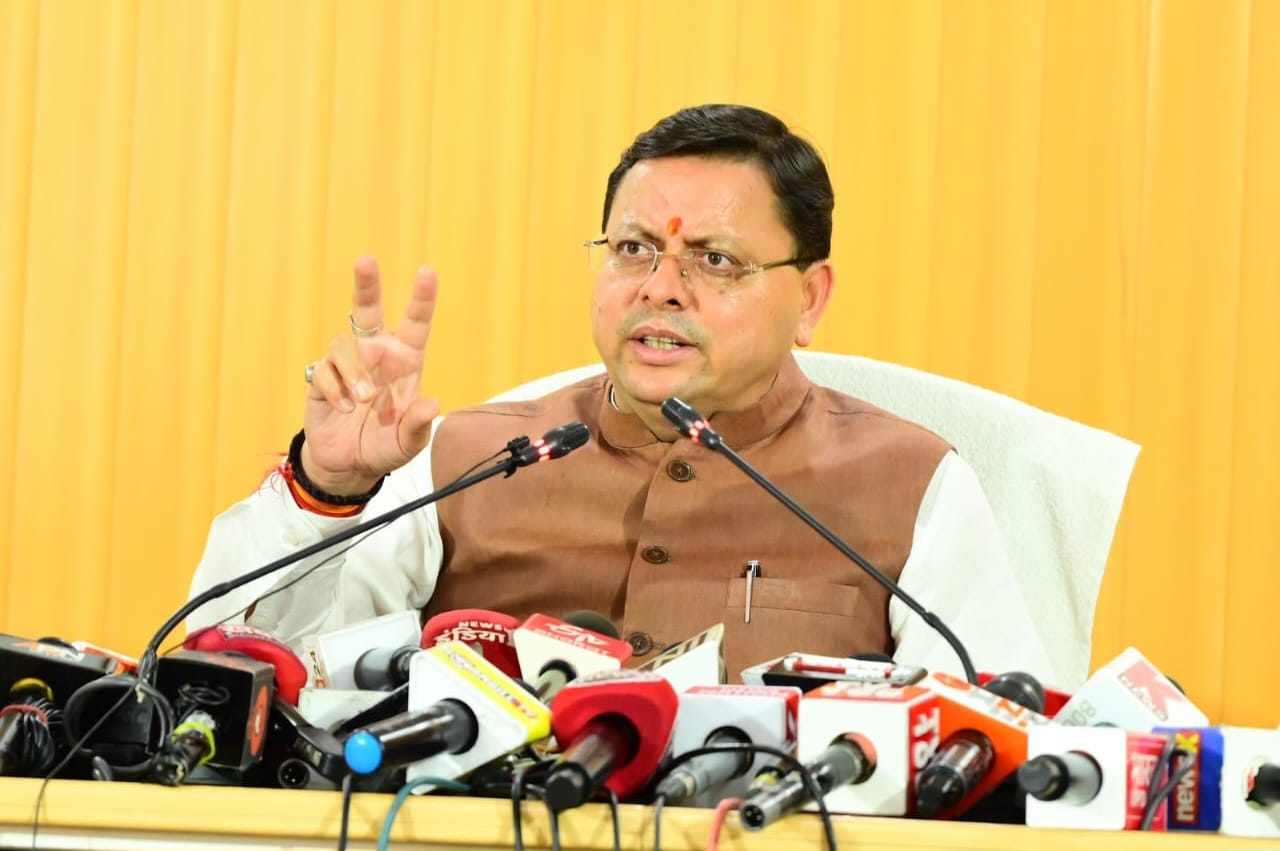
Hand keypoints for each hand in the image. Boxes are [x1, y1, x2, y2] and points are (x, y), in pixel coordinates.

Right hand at [301, 257, 441, 494]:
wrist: (349, 465)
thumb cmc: (385, 446)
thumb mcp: (409, 443)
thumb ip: (419, 425)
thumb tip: (431, 404)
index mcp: (405, 361)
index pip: (415, 323)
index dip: (422, 298)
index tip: (427, 271)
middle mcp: (376, 354)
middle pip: (368, 309)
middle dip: (366, 283)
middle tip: (365, 260)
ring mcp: (348, 364)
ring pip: (344, 346)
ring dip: (354, 374)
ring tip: (363, 401)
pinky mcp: (322, 377)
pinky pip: (325, 373)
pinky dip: (336, 393)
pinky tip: (343, 410)